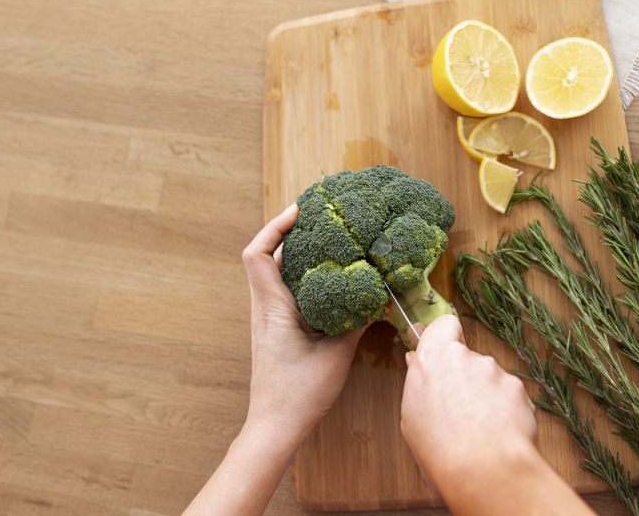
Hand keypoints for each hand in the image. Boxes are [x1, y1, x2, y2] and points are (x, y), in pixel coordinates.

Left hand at [241, 202, 364, 451]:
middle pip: (268, 257)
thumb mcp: (336, 354)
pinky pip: (288, 292)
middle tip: (321, 217)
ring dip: (298, 254)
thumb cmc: (299, 393)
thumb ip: (357, 321)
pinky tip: (331, 280)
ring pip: (277, 275)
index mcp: (273, 308)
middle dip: (291, 232)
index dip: (274, 227)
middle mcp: (266, 309)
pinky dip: (305, 277)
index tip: (300, 211)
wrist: (275, 427)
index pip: (257, 255)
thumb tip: (381, 297)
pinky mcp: (279, 331)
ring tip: (329, 241)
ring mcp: (270, 320)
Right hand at [400, 315, 536, 488]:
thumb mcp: (412, 417)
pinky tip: (500, 433)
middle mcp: (464, 357)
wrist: (483, 468)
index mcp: (432, 360)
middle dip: (467, 379)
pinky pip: (510, 394)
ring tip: (480, 430)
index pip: (444, 326)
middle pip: (467, 359)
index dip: (447, 337)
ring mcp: (493, 370)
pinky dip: (507, 410)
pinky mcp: (517, 385)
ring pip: (490, 378)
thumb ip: (419, 383)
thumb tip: (416, 362)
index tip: (446, 355)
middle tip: (461, 411)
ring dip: (487, 397)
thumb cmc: (440, 450)